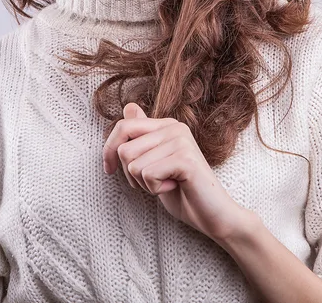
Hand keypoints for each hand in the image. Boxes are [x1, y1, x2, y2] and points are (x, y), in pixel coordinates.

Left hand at [102, 102, 244, 241]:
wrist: (213, 214)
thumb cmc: (182, 191)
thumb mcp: (154, 163)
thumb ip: (141, 138)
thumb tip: (128, 106)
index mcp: (166, 125)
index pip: (123, 126)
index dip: (108, 150)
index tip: (109, 170)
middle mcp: (174, 127)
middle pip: (124, 150)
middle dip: (131, 175)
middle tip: (154, 182)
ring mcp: (181, 140)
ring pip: (134, 165)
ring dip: (145, 184)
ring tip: (167, 184)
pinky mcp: (185, 158)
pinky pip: (148, 174)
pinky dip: (155, 189)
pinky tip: (175, 187)